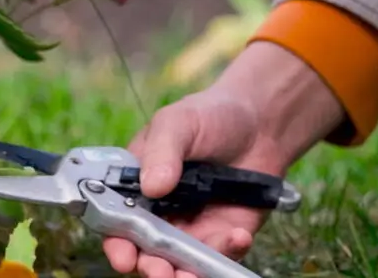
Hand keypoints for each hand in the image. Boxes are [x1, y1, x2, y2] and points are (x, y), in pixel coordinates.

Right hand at [103, 42, 345, 277]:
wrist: (261, 123)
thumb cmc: (209, 116)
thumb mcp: (178, 123)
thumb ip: (162, 151)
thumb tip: (152, 187)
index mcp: (135, 185)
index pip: (116, 219)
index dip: (116, 241)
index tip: (122, 254)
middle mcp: (159, 212)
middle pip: (146, 250)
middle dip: (150, 266)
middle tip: (159, 272)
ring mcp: (192, 227)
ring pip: (180, 263)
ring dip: (184, 274)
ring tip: (191, 276)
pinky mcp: (224, 235)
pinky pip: (219, 256)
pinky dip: (226, 254)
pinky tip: (237, 235)